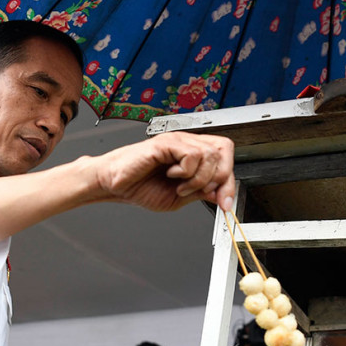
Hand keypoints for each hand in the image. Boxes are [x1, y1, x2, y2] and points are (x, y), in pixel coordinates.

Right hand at [94, 131, 234, 211]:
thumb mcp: (179, 197)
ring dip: (198, 178)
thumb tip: (221, 194)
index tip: (225, 204)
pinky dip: (186, 172)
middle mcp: (188, 144)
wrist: (115, 185)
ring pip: (210, 154)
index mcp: (193, 155)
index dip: (229, 182)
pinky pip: (192, 154)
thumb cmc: (141, 187)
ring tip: (180, 186)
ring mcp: (178, 141)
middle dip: (220, 178)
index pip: (225, 158)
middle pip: (224, 150)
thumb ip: (200, 192)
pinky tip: (171, 176)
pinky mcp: (166, 143)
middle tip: (203, 193)